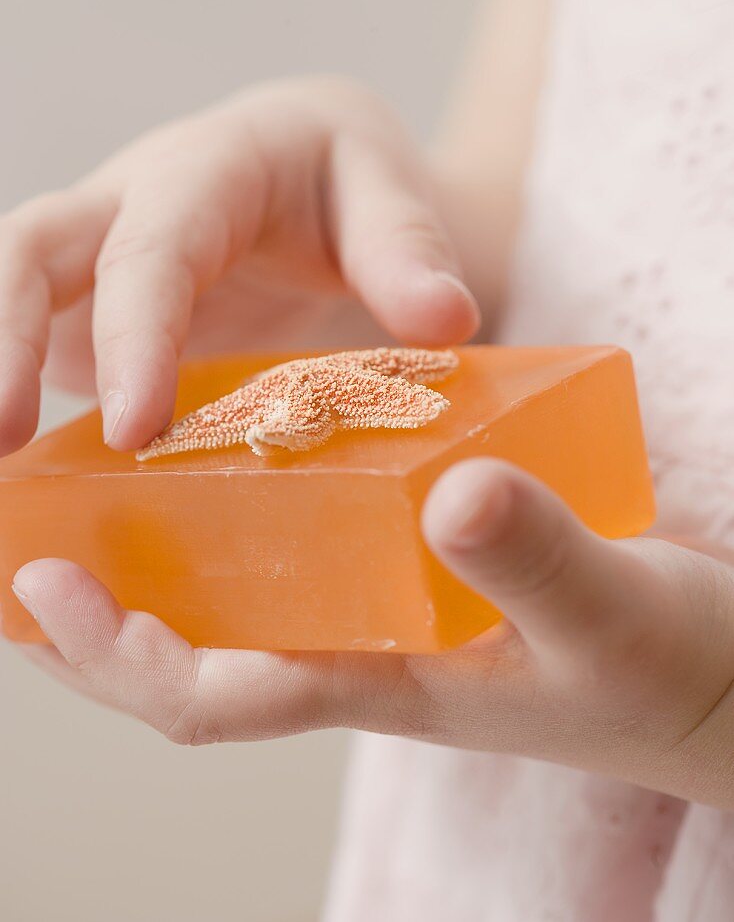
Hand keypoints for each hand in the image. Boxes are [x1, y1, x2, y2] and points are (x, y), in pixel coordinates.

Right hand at [0, 76, 477, 454]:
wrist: (305, 168)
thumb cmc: (344, 180)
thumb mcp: (386, 189)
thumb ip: (409, 249)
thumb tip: (445, 321)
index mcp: (205, 171)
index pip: (152, 251)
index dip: (133, 335)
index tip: (134, 429)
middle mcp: (126, 206)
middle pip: (28, 251)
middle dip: (1, 342)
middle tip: (0, 445)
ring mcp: (96, 259)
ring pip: (8, 289)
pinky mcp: (88, 309)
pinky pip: (31, 341)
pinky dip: (10, 387)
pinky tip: (16, 475)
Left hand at [12, 459, 733, 808]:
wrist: (714, 672)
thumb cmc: (667, 668)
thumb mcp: (611, 613)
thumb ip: (536, 559)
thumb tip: (449, 498)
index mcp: (383, 682)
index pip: (216, 694)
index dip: (119, 654)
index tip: (43, 590)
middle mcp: (364, 648)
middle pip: (195, 649)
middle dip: (96, 616)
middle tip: (19, 540)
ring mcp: (389, 610)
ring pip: (242, 595)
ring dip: (158, 556)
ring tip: (90, 487)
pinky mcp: (421, 566)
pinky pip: (312, 546)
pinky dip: (254, 512)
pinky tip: (240, 455)